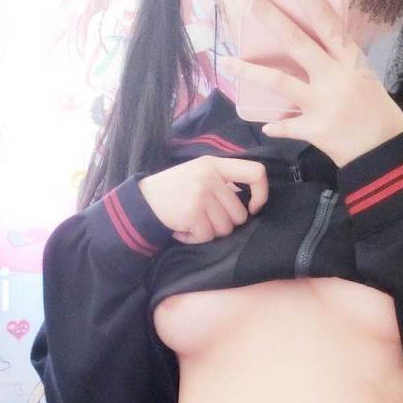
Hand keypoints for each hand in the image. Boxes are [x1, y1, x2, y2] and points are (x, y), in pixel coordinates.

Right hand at [139, 155, 269, 244]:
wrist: (141, 202)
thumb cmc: (174, 191)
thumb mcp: (199, 173)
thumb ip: (224, 181)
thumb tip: (252, 202)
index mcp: (215, 164)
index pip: (256, 173)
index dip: (261, 194)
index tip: (253, 208)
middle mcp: (210, 176)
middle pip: (240, 214)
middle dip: (224, 224)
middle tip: (204, 219)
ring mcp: (201, 194)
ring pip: (225, 229)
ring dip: (209, 233)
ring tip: (192, 222)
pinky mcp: (193, 212)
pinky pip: (207, 237)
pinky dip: (195, 239)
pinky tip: (183, 229)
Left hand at [220, 0, 402, 167]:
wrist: (388, 153)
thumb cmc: (380, 114)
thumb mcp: (365, 80)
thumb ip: (340, 66)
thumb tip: (316, 54)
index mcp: (351, 59)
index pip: (325, 18)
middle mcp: (335, 76)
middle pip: (298, 41)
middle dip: (272, 18)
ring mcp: (323, 102)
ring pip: (280, 82)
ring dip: (252, 72)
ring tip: (229, 63)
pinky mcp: (315, 129)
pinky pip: (287, 126)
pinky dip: (277, 126)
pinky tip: (267, 126)